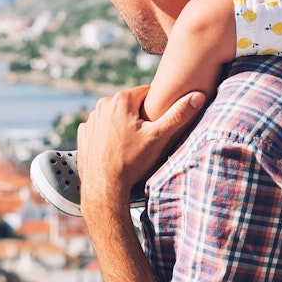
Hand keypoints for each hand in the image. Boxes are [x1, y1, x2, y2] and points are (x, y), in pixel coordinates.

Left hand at [78, 85, 206, 210]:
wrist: (104, 187)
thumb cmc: (131, 162)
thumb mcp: (159, 137)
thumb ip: (178, 115)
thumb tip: (198, 97)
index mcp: (121, 100)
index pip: (147, 93)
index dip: (156, 108)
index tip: (157, 123)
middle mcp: (102, 106)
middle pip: (130, 106)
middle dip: (139, 118)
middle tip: (146, 138)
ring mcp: (91, 120)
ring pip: (115, 117)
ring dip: (123, 126)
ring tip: (131, 146)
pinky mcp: (84, 134)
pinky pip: (102, 129)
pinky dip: (109, 136)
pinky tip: (116, 150)